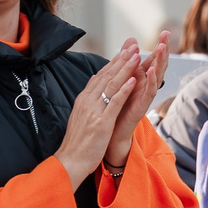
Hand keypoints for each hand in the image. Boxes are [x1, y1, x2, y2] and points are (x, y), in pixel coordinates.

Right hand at [56, 45, 139, 187]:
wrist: (70, 161)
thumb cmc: (78, 142)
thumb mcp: (81, 115)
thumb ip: (89, 98)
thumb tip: (95, 80)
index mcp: (84, 100)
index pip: (100, 76)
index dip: (113, 62)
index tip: (124, 50)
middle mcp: (88, 102)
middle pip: (107, 76)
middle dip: (121, 60)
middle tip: (133, 45)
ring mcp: (94, 111)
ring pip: (111, 85)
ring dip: (125, 69)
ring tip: (136, 56)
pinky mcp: (101, 123)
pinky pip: (114, 103)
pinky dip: (124, 90)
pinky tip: (134, 80)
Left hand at [104, 31, 170, 170]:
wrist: (112, 133)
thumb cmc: (117, 107)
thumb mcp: (122, 81)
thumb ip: (128, 63)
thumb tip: (132, 41)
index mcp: (141, 80)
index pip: (153, 60)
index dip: (160, 47)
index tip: (165, 32)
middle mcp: (146, 87)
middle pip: (158, 66)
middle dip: (163, 51)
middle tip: (167, 35)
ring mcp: (145, 97)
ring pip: (155, 77)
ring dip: (159, 63)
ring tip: (162, 48)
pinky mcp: (141, 107)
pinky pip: (148, 93)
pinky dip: (149, 81)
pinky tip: (150, 71)